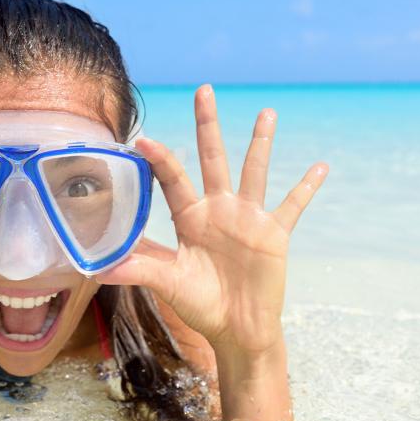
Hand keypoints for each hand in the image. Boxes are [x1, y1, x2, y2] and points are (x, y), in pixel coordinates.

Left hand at [99, 85, 327, 359]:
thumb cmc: (201, 305)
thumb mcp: (169, 283)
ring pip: (254, 171)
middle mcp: (218, 209)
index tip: (142, 139)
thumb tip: (99, 269)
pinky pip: (293, 206)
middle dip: (207, 125)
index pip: (172, 180)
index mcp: (189, 217)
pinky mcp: (274, 233)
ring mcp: (247, 218)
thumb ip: (140, 269)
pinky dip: (307, 187)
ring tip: (266, 113)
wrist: (237, 330)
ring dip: (260, 143)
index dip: (159, 160)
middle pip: (212, 158)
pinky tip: (321, 166)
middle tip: (203, 90)